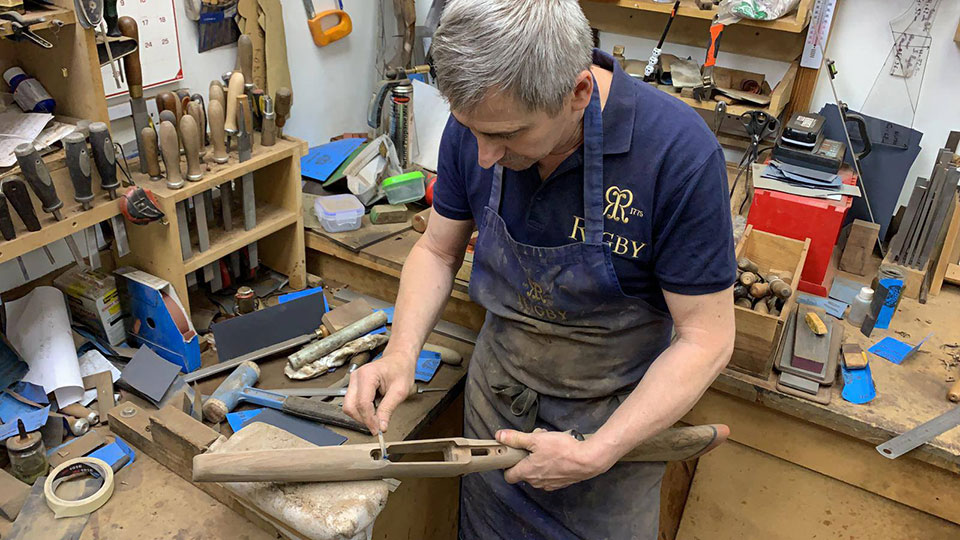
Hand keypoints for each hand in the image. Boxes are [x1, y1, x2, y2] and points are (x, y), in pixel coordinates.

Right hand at [343, 353, 414, 433]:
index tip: (378, 430)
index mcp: (367, 375)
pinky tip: (374, 410)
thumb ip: (388, 409)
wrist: (399, 359)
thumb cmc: (401, 369)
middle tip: (377, 426)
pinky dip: (361, 411)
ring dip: (361, 416)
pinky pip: (352, 403)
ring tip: (377, 417)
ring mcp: (353, 381)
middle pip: (350, 406)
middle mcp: (356, 377)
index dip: (369, 420)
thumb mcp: (400, 391)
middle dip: (363, 419)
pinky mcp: (354, 386)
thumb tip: (381, 426)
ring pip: (348, 407)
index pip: (362, 403)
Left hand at [497, 429, 616, 490]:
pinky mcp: (561, 483)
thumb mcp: (536, 439)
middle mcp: (536, 482)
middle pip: (524, 471)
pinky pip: (550, 473)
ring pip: (538, 471)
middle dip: (527, 456)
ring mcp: (549, 484)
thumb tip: (499, 436)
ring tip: (548, 445)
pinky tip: (558, 453)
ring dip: (539, 459)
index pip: (508, 476)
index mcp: (527, 472)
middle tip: (534, 442)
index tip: (511, 454)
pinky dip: (550, 464)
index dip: (507, 465)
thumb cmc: (562, 449)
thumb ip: (516, 438)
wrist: (588, 460)